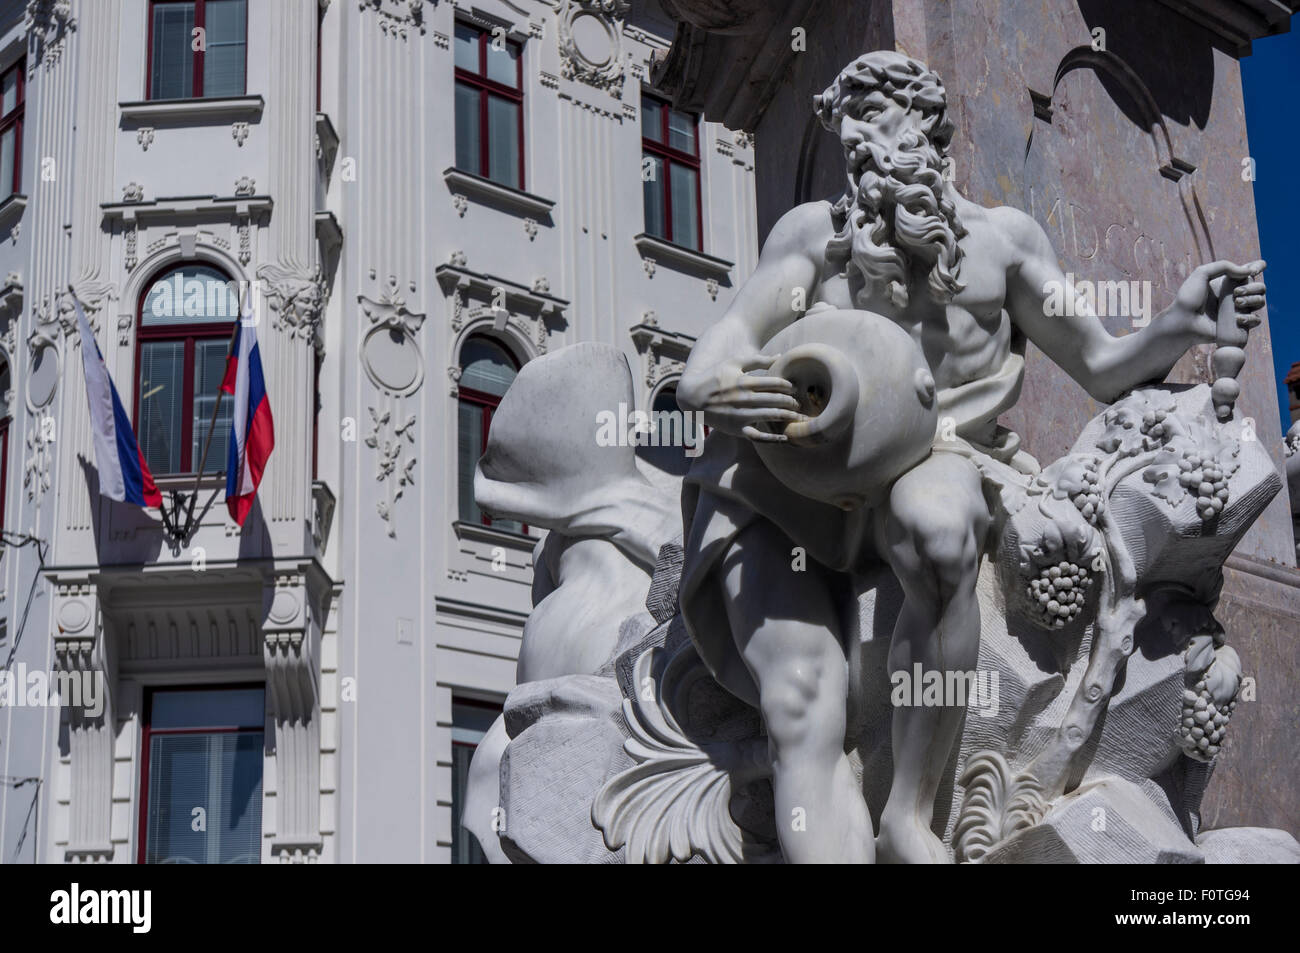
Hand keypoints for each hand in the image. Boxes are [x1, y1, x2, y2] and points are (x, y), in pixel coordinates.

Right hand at [677, 353, 805, 442]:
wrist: (692, 397)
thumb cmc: (714, 377)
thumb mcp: (733, 363)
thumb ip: (757, 360)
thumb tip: (780, 356)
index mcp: (744, 382)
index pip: (774, 384)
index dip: (788, 386)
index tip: (794, 388)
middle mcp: (744, 399)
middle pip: (775, 400)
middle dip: (791, 402)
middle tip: (799, 403)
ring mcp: (740, 416)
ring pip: (770, 416)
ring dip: (788, 417)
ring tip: (799, 417)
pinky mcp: (736, 429)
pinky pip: (757, 437)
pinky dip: (772, 439)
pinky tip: (785, 438)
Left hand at [1173, 259, 1265, 342]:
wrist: (1183, 322)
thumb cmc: (1189, 298)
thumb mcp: (1202, 273)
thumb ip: (1224, 266)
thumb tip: (1248, 272)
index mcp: (1229, 281)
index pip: (1251, 270)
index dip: (1258, 267)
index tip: (1255, 270)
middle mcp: (1236, 294)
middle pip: (1260, 287)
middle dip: (1253, 287)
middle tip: (1236, 293)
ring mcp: (1238, 310)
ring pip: (1261, 302)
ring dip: (1253, 300)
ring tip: (1237, 303)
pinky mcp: (1238, 325)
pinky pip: (1256, 320)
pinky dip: (1251, 318)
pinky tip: (1237, 318)